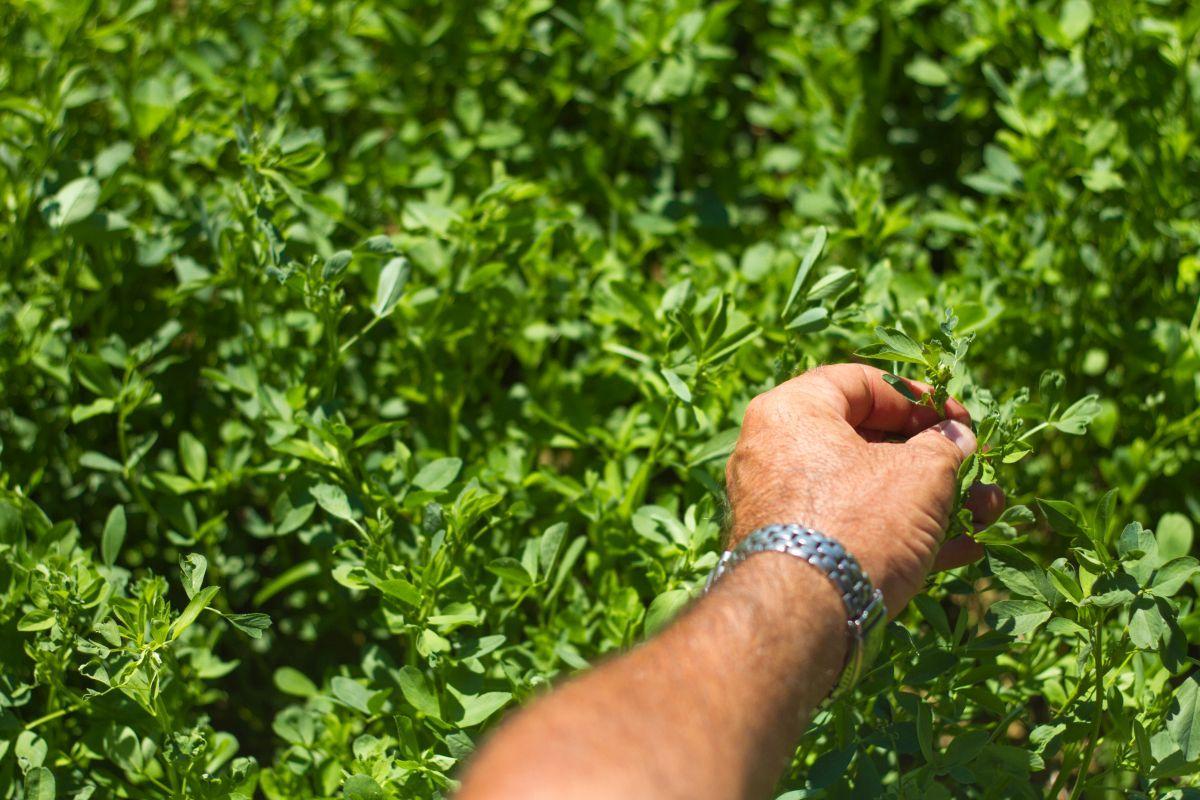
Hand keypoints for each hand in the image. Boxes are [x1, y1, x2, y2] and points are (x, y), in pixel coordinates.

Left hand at [725, 363, 1004, 615]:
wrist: (805, 618)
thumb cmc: (860, 523)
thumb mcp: (920, 473)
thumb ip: (944, 446)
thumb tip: (957, 438)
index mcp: (790, 412)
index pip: (860, 383)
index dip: (918, 396)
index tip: (959, 418)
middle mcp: (774, 452)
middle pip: (866, 440)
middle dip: (933, 457)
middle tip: (976, 465)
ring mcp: (781, 505)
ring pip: (868, 490)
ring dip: (932, 500)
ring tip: (988, 512)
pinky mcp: (794, 551)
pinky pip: (854, 528)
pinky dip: (903, 534)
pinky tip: (962, 549)